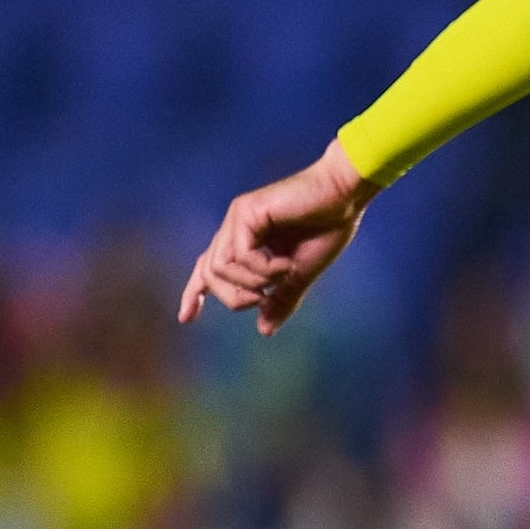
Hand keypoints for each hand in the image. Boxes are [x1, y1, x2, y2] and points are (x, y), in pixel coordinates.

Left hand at [176, 141, 379, 334]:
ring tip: (283, 275)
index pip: (207, 269)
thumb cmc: (328, 228)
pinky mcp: (245, 212)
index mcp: (245, 240)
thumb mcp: (300, 274)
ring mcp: (237, 218)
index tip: (185, 318)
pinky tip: (286, 264)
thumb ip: (281, 299)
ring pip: (219, 268)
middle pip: (208, 274)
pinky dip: (263, 269)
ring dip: (252, 282)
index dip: (194, 293)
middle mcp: (234, 228)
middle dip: (234, 297)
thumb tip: (265, 330)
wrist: (344, 198)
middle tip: (264, 299)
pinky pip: (239, 255)